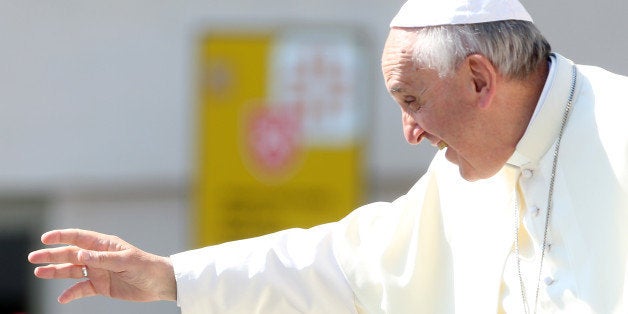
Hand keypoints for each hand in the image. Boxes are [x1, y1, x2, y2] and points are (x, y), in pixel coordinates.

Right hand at [28, 228, 176, 303]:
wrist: (160, 283)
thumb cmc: (146, 266)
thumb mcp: (126, 261)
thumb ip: (103, 258)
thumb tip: (81, 254)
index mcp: (105, 245)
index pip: (80, 238)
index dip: (62, 237)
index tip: (45, 238)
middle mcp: (98, 256)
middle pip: (71, 254)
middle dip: (52, 255)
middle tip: (33, 257)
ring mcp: (98, 271)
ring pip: (72, 271)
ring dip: (56, 272)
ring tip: (38, 273)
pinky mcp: (101, 286)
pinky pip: (82, 289)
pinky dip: (71, 293)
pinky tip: (62, 298)